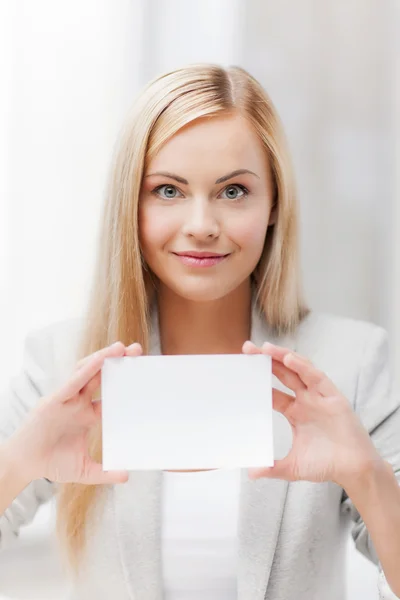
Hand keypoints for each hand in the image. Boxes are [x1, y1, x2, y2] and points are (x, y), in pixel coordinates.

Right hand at [7, 341, 142, 485]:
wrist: (24, 466)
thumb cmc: (51, 464)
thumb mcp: (84, 470)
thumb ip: (105, 472)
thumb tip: (127, 476)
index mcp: (88, 415)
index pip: (111, 394)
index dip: (126, 383)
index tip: (143, 374)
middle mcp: (79, 403)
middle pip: (102, 376)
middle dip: (118, 361)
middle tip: (138, 350)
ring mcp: (67, 400)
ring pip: (87, 372)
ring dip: (103, 358)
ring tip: (121, 347)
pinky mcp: (54, 401)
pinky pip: (72, 382)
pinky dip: (87, 369)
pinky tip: (100, 359)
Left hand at [242, 341, 382, 488]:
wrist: (355, 471)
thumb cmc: (327, 465)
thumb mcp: (293, 466)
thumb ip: (272, 467)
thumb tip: (251, 473)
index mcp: (295, 411)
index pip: (272, 391)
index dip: (258, 380)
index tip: (242, 371)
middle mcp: (306, 400)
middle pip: (283, 373)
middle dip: (266, 359)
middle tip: (247, 348)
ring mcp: (319, 397)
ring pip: (298, 370)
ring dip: (282, 357)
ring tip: (266, 347)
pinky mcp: (333, 397)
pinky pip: (317, 377)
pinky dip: (303, 367)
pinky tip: (289, 358)